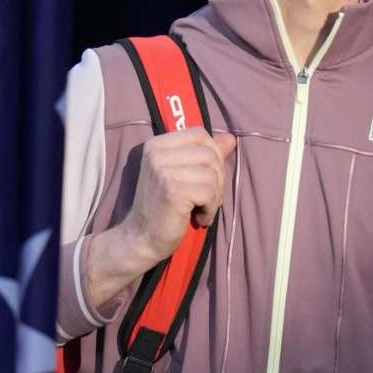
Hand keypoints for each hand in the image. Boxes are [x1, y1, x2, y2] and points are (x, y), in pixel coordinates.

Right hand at [120, 128, 237, 264]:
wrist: (141, 238)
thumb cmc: (164, 207)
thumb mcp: (182, 174)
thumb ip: (205, 154)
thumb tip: (231, 138)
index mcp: (157, 145)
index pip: (199, 134)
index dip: (213, 155)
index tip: (206, 177)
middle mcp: (157, 153)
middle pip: (210, 153)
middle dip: (217, 178)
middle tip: (207, 198)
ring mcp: (163, 171)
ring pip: (212, 174)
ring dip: (215, 196)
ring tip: (202, 208)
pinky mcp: (172, 191)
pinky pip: (210, 192)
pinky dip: (211, 209)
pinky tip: (200, 218)